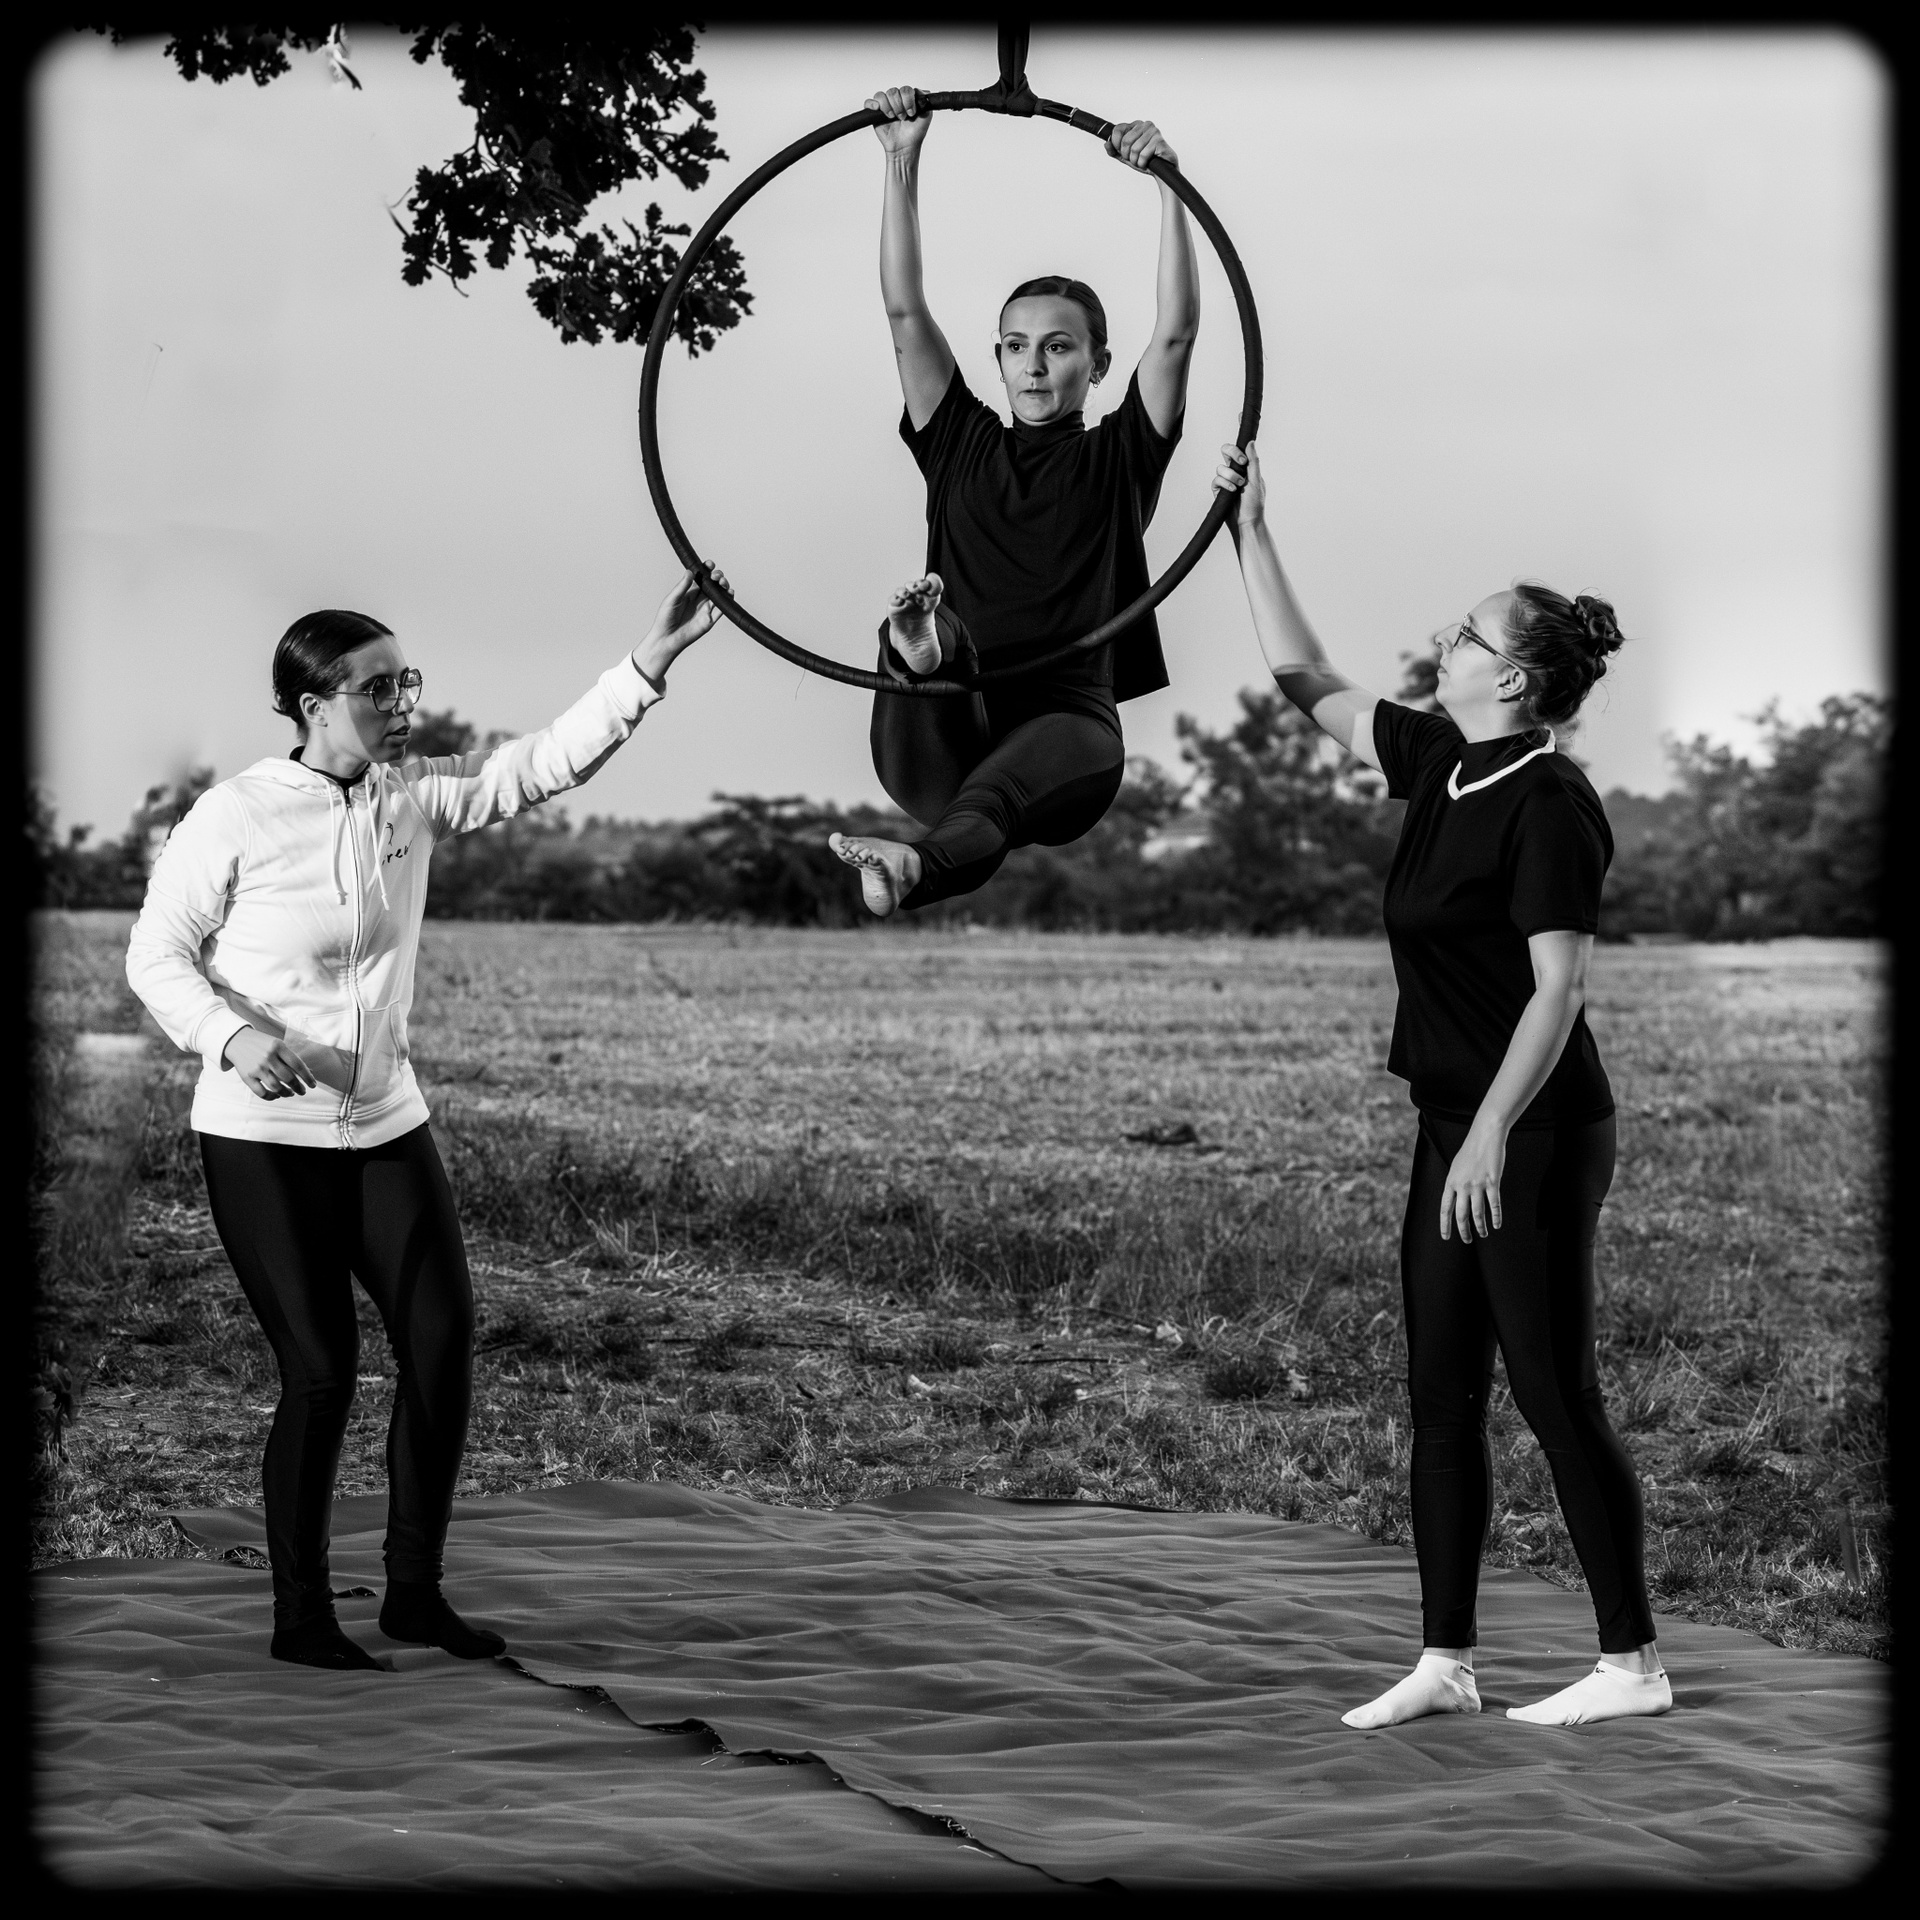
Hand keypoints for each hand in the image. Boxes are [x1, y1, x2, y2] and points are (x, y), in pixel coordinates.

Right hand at [223, 1026, 315, 1101]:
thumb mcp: (277, 1045)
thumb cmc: (263, 1044)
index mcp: (278, 1047)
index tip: (313, 1085)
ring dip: (286, 1093)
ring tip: (291, 1094)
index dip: (307, 1077)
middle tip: (303, 1092)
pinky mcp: (247, 1076)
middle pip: (288, 1077)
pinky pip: (261, 1092)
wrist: (237, 1041)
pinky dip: (270, 1097)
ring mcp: (257, 1067)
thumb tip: (308, 1073)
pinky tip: (276, 1096)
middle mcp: (268, 1057)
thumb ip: (290, 1057)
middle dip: (298, 1087)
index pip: (297, 1064)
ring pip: (276, 1086)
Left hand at [634, 566, 729, 686]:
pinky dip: (727, 601)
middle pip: (713, 584)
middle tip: (715, 576)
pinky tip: (729, 593)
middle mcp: (699, 599)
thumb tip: (690, 571)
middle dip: (717, 576)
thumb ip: (682, 586)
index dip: (707, 569)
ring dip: (724, 586)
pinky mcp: (710, 620)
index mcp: (689, 592)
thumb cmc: (665, 619)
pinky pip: (722, 609)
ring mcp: (705, 609)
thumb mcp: (672, 599)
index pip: (701, 577)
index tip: (709, 564)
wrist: (667, 639)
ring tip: (722, 582)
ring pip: (719, 594)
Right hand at [868, 85, 929, 154]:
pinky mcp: (875, 113)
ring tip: (892, 118)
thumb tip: (922, 90)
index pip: (905, 89)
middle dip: (899, 106)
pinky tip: (877, 109)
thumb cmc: (915, 133)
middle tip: (902, 118)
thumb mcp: (926, 116)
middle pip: (893, 91)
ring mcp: (885, 105)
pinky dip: (872, 104)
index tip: (912, 113)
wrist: (905, 147)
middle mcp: (896, 100)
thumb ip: (925, 101)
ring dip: (888, 107)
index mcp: (907, 98)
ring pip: (881, 95)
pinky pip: (869, 102)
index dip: (908, 100)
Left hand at [1108, 118, 1176, 171]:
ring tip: (1142, 161)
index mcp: (1136, 125)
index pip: (1118, 129)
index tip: (1121, 151)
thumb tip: (1106, 143)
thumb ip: (1114, 151)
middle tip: (1135, 158)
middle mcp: (1145, 125)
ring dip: (1135, 160)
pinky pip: (1143, 155)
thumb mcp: (1126, 157)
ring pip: (1134, 149)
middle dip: (1127, 155)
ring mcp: (1153, 131)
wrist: (1161, 171)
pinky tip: (1147, 162)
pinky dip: (1142, 163)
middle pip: (1125, 141)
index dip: (1116, 143)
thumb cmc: (1145, 161)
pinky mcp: (1159, 141)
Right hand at [1213, 440, 1265, 526]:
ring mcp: (1225, 480)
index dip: (1237, 450)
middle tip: (1240, 463)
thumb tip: (1251, 442)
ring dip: (1231, 475)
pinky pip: (1216, 480)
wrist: (1248, 521)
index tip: (1243, 460)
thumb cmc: (1255, 503)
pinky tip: (1232, 491)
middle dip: (1232, 453)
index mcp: (1245, 467)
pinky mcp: (1218, 490)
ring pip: (1220, 468)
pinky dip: (1225, 484)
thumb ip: (1253, 461)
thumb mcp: (1257, 480)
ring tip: (1239, 486)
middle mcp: (1234, 471)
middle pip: (1225, 451)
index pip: (1237, 450)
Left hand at [1439, 1123, 1506, 1242]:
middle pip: (1461, 1215)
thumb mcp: (1456, 1167)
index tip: (1446, 1237)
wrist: (1484, 1136)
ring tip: (1483, 1234)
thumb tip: (1455, 1198)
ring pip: (1478, 1214)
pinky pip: (1494, 1205)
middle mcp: (1462, 1186)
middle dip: (1463, 1231)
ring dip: (1480, 1227)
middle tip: (1467, 1241)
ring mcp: (1477, 1185)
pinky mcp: (1492, 1182)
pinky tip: (1496, 1224)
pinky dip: (1496, 1217)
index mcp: (1450, 1182)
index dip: (1445, 1225)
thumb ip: (1455, 1183)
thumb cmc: (1471, 1150)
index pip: (1445, 1209)